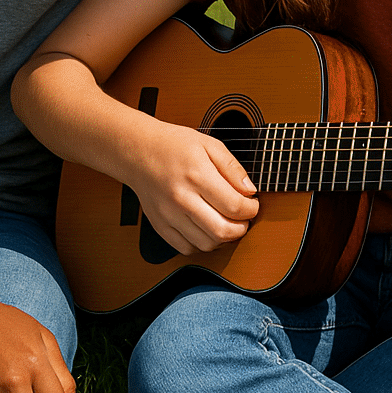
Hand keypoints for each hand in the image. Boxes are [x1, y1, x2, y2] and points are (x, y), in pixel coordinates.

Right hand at [126, 124, 258, 253]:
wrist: (137, 152)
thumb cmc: (174, 145)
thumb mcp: (210, 144)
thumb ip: (233, 168)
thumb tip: (250, 190)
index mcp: (197, 176)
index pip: (234, 206)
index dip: (251, 209)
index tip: (253, 204)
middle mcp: (181, 199)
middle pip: (222, 231)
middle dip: (242, 228)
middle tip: (245, 218)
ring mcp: (169, 216)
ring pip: (206, 244)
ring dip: (224, 238)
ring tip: (229, 223)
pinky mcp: (160, 226)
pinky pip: (186, 248)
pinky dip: (202, 244)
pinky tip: (209, 229)